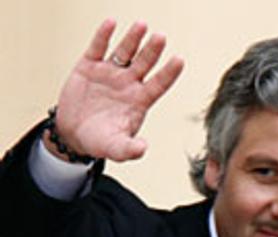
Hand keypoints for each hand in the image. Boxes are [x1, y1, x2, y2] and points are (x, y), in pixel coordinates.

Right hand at [50, 19, 183, 162]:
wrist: (74, 134)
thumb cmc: (101, 141)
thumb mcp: (116, 149)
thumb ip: (129, 149)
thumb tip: (142, 148)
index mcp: (139, 101)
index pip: (159, 84)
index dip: (169, 73)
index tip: (179, 59)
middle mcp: (128, 84)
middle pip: (144, 64)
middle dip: (152, 50)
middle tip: (161, 37)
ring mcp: (109, 73)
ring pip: (124, 52)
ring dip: (133, 39)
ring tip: (142, 25)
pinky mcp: (89, 67)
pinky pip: (98, 48)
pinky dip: (104, 36)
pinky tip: (111, 23)